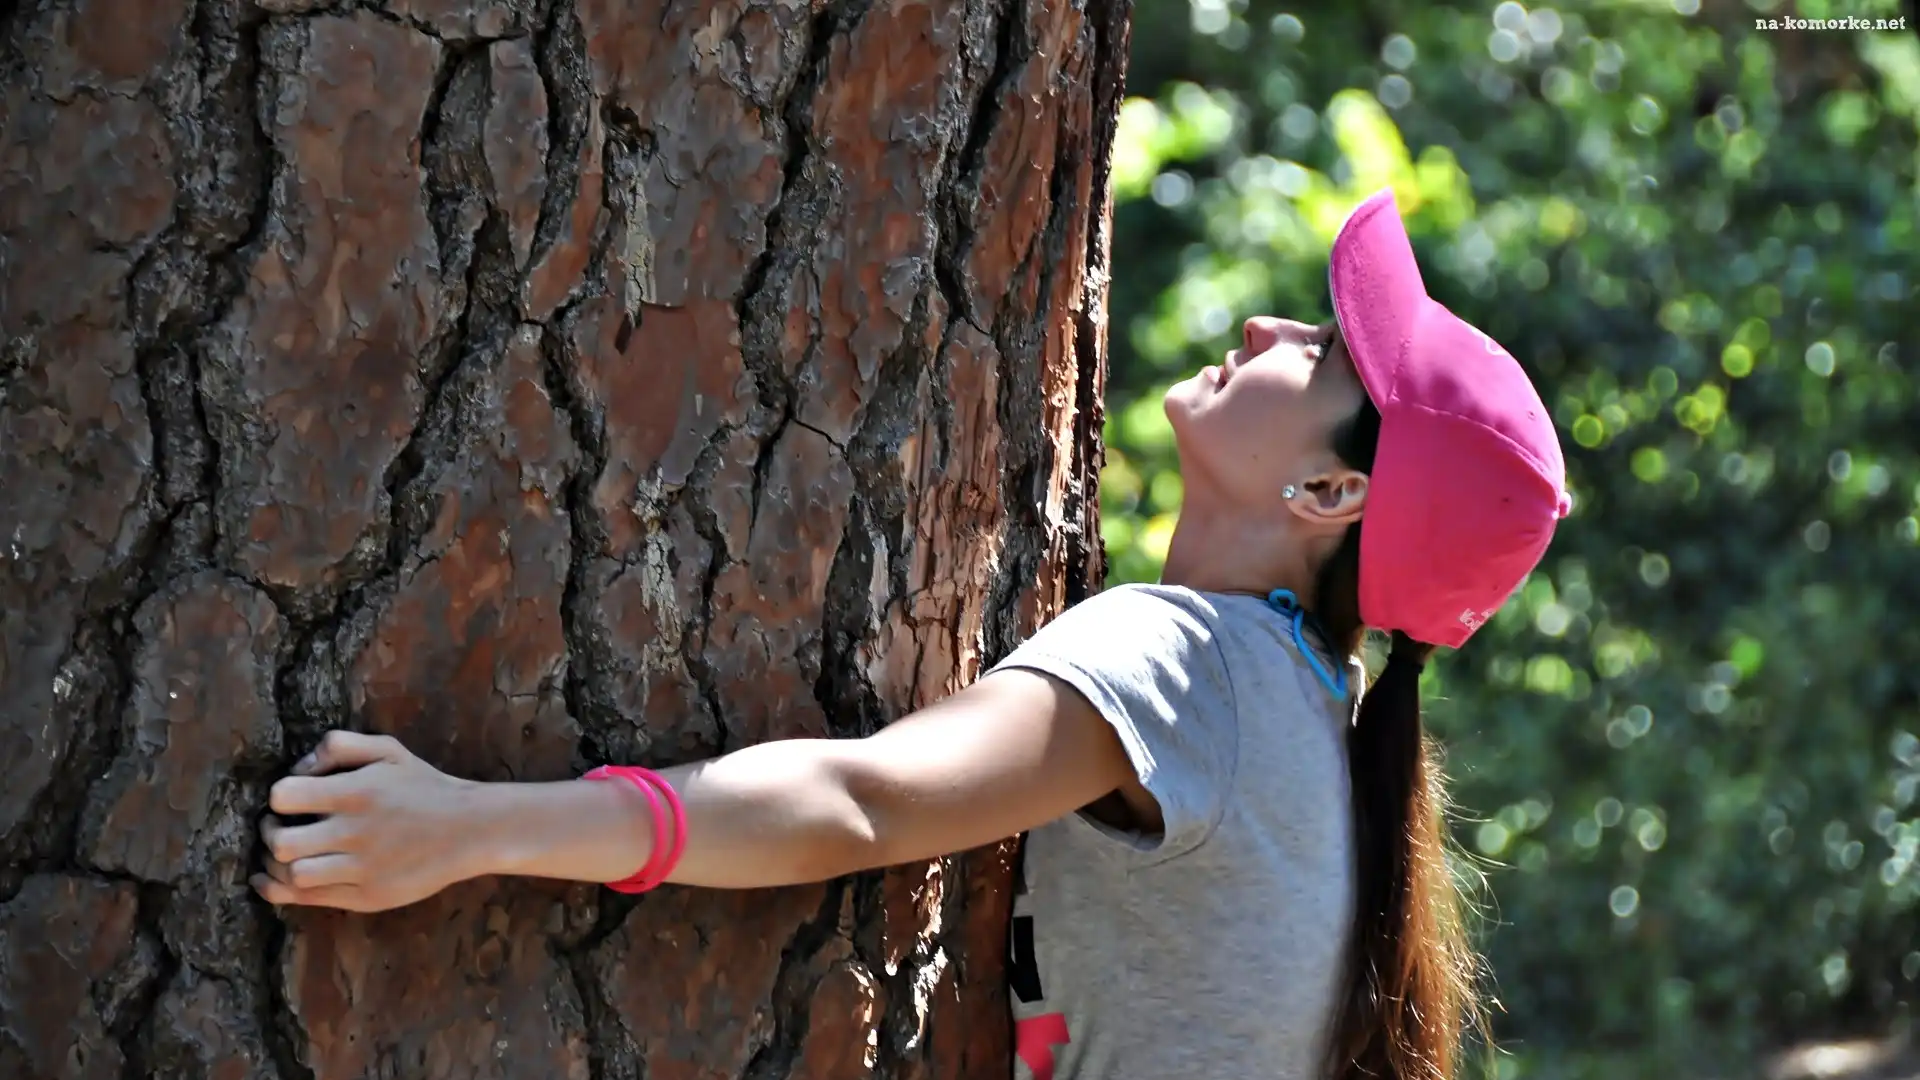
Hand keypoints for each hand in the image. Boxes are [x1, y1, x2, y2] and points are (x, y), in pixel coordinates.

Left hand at [252, 730, 482, 911]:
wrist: (470, 830)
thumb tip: (299, 767)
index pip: (285, 797)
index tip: (290, 800)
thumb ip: (340, 745)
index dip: (280, 798)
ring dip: (277, 864)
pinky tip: (271, 882)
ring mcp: (362, 869)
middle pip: (282, 843)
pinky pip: (310, 899)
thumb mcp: (389, 750)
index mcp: (356, 793)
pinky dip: (280, 891)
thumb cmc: (425, 786)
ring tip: (284, 853)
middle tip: (277, 827)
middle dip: (270, 833)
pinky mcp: (367, 896)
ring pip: (294, 876)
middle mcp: (355, 833)